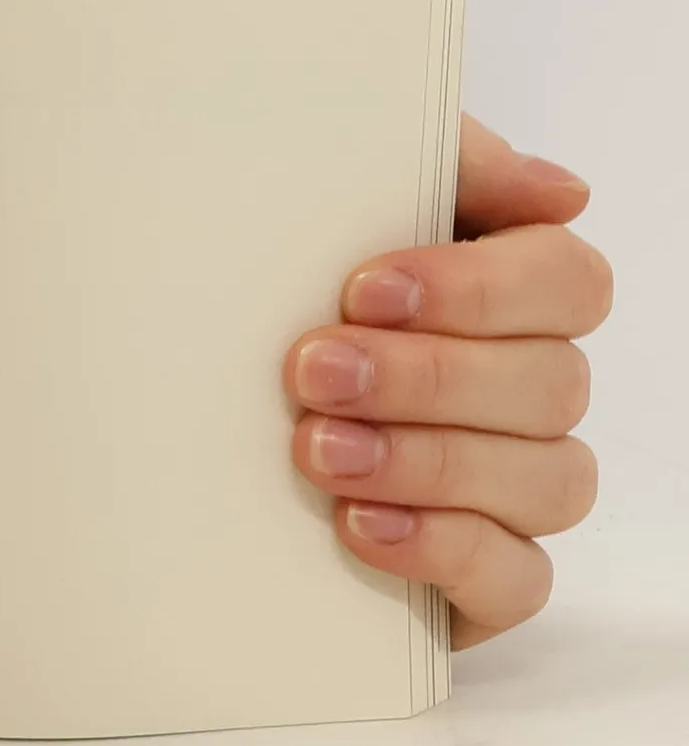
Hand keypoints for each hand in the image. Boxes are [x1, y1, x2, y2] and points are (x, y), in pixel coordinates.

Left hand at [286, 116, 609, 646]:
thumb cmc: (281, 292)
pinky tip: (363, 527)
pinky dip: (443, 550)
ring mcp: (518, 486)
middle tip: (312, 371)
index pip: (566, 282)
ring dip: (426, 462)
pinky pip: (517, 578)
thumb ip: (446, 166)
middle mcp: (531, 389)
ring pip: (545, 479)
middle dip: (424, 377)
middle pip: (549, 383)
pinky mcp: (486, 574)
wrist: (179, 412)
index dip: (479, 289)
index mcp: (513, 293)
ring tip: (317, 451)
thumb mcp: (332, 202)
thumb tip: (562, 192)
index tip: (363, 289)